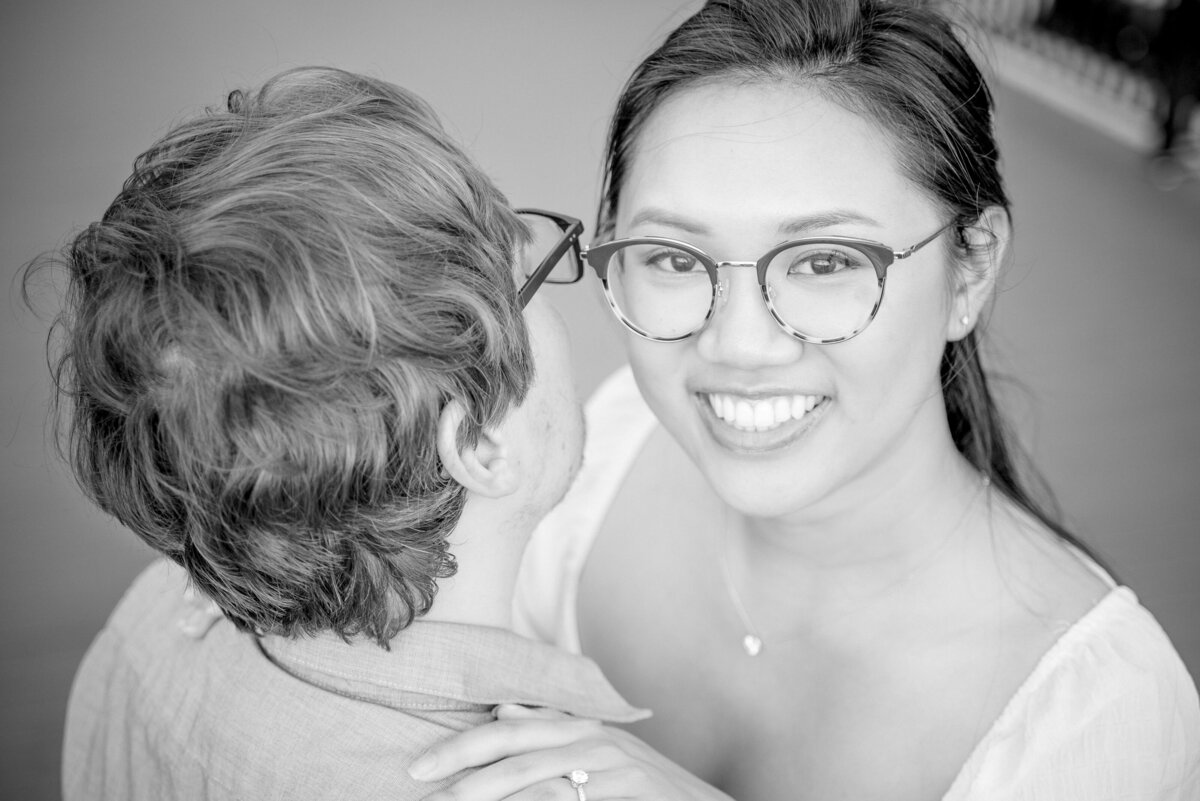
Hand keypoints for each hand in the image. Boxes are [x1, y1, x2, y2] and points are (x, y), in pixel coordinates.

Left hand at [410, 704, 732, 800]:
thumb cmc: (642, 788)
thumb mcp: (596, 752)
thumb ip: (551, 730)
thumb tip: (503, 711)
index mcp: (580, 725)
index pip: (510, 728)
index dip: (462, 744)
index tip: (421, 766)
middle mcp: (592, 739)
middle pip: (515, 747)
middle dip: (461, 764)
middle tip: (417, 777)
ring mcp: (611, 767)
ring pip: (534, 779)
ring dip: (487, 793)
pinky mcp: (624, 792)